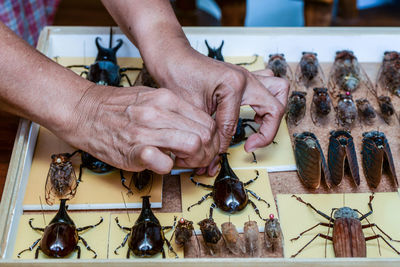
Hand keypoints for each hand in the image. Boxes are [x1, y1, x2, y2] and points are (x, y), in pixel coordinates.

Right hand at [59, 85, 218, 173]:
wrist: (83, 111)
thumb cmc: (116, 106)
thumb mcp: (150, 97)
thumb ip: (174, 111)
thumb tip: (195, 127)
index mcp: (167, 99)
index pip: (207, 122)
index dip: (210, 139)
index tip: (202, 147)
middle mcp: (160, 112)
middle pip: (205, 135)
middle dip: (206, 152)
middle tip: (194, 157)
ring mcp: (147, 131)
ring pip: (193, 146)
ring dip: (191, 160)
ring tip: (179, 160)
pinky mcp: (134, 151)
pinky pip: (166, 164)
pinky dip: (167, 168)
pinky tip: (159, 163)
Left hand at [152, 50, 288, 174]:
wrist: (172, 58)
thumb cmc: (178, 76)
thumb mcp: (191, 110)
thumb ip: (205, 134)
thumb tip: (212, 159)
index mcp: (233, 85)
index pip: (234, 125)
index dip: (224, 144)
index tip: (216, 154)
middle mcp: (245, 78)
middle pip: (275, 108)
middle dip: (267, 132)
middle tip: (252, 145)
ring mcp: (247, 75)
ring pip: (279, 90)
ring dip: (274, 111)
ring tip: (260, 126)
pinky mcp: (244, 76)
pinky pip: (269, 84)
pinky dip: (267, 99)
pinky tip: (255, 112)